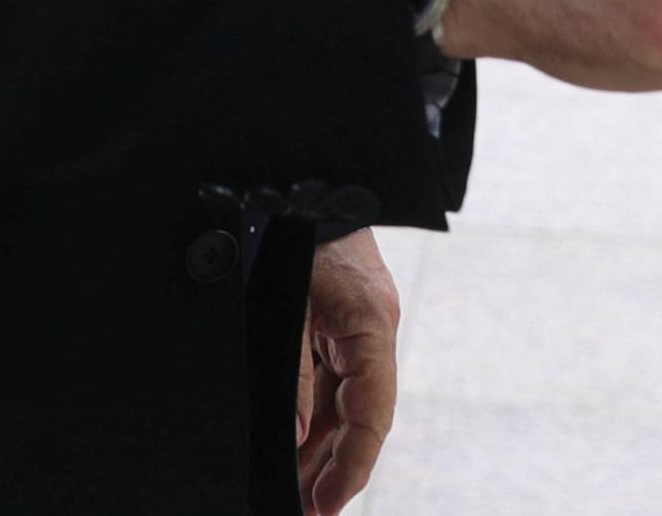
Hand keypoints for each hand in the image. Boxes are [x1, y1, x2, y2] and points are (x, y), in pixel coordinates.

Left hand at [296, 229, 398, 513]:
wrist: (297, 178)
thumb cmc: (295, 230)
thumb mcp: (290, 304)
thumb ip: (293, 373)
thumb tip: (294, 436)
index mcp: (372, 326)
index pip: (372, 417)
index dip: (351, 467)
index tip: (326, 504)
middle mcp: (372, 329)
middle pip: (358, 415)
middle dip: (332, 465)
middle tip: (305, 508)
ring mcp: (356, 323)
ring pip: (342, 398)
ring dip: (320, 442)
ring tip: (295, 487)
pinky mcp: (337, 315)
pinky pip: (330, 374)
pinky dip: (313, 408)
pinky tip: (293, 438)